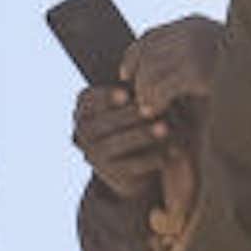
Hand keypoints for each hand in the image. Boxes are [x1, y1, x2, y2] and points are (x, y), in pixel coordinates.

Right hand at [73, 83, 168, 199]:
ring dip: (140, 136)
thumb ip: (137, 86)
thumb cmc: (142, 115)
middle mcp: (82, 132)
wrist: (142, 155)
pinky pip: (126, 167)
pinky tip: (168, 152)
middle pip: (101, 123)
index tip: (126, 95)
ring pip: (113, 145)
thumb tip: (145, 76)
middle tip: (151, 110)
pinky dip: (148, 159)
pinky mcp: (108, 174)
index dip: (105, 97)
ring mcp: (92, 154)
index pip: (88, 100)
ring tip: (165, 129)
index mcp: (84, 108)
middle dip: (127, 116)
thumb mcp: (137, 97)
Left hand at [122, 15, 224, 117]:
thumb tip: (151, 67)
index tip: (124, 74)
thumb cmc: (239, 73)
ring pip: (150, 70)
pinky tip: (156, 112)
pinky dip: (154, 101)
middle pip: (147, 54)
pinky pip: (161, 87)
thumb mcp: (210, 57)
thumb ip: (186, 55)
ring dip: (144, 92)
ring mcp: (193, 49)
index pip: (151, 36)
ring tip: (147, 109)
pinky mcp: (196, 71)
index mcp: (193, 24)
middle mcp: (191, 31)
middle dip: (137, 78)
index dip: (133, 56)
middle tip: (135, 99)